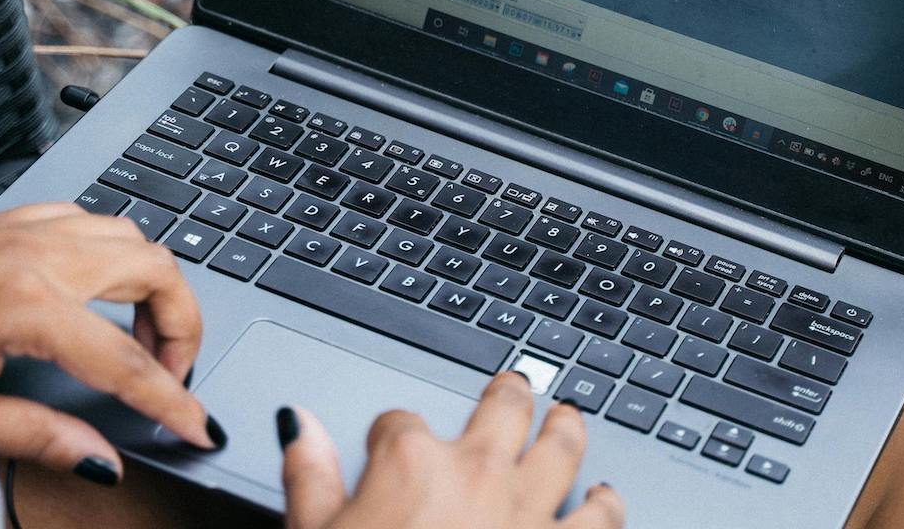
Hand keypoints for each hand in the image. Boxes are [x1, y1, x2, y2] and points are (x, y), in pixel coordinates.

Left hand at [0, 202, 218, 482]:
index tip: (198, 426)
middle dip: (181, 326)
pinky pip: (89, 220)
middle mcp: (39, 255)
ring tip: (137, 335)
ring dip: (152, 284)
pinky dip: (113, 253)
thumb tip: (102, 458)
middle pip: (158, 271)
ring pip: (133, 234)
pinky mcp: (11, 220)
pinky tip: (95, 288)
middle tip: (169, 374)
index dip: (172, 400)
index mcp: (27, 306)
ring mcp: (26, 228)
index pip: (126, 362)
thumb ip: (40, 438)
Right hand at [279, 371, 623, 528]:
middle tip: (513, 387)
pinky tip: (604, 497)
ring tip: (566, 417)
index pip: (399, 422)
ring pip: (560, 445)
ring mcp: (526, 509)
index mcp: (411, 462)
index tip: (391, 444)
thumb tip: (299, 425)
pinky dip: (604, 503)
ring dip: (564, 429)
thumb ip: (310, 477)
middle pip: (502, 406)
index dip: (392, 433)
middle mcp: (476, 471)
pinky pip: (601, 516)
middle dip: (507, 393)